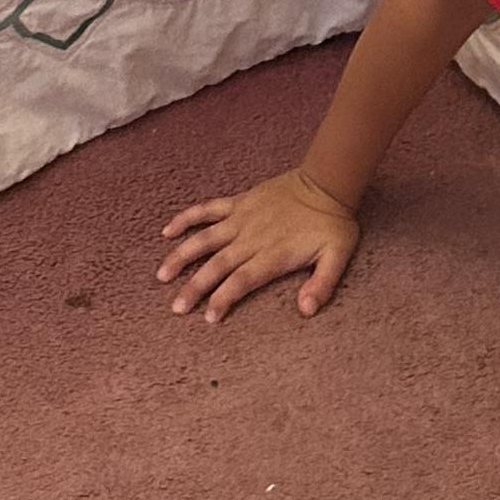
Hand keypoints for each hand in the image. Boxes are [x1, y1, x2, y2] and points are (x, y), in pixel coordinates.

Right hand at [157, 167, 361, 323]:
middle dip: (195, 287)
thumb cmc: (332, 224)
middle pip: (217, 264)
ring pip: (205, 238)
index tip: (208, 318)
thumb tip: (306, 310)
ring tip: (162, 275)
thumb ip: (322, 284)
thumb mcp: (337, 257)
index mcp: (272, 254)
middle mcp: (251, 237)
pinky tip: (167, 230)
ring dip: (182, 255)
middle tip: (176, 308)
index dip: (223, 298)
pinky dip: (187, 218)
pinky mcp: (239, 202)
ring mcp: (242, 218)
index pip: (242, 280)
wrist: (327, 182)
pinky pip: (208, 209)